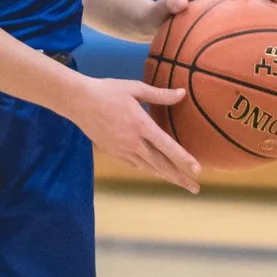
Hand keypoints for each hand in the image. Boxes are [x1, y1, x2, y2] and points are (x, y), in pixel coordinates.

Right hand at [74, 70, 197, 189]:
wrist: (78, 102)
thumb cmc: (108, 91)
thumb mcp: (135, 88)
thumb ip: (160, 94)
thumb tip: (182, 93)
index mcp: (141, 125)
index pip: (167, 146)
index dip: (183, 159)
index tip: (198, 170)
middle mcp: (133, 142)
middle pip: (160, 164)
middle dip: (179, 177)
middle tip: (195, 188)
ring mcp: (122, 150)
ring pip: (148, 167)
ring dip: (166, 176)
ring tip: (180, 183)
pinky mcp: (114, 152)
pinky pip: (135, 164)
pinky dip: (148, 169)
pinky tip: (156, 171)